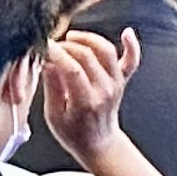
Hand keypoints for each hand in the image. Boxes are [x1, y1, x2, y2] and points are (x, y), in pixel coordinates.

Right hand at [36, 28, 139, 157]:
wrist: (98, 143)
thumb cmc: (74, 133)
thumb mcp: (54, 115)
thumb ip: (51, 87)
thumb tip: (48, 62)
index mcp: (85, 102)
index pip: (72, 69)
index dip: (57, 54)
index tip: (44, 47)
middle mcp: (105, 90)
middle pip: (87, 56)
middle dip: (66, 46)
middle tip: (52, 46)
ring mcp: (116, 83)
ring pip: (106, 51)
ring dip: (88, 39)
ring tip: (70, 38)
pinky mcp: (122, 80)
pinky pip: (131, 60)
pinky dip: (131, 45)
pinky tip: (126, 33)